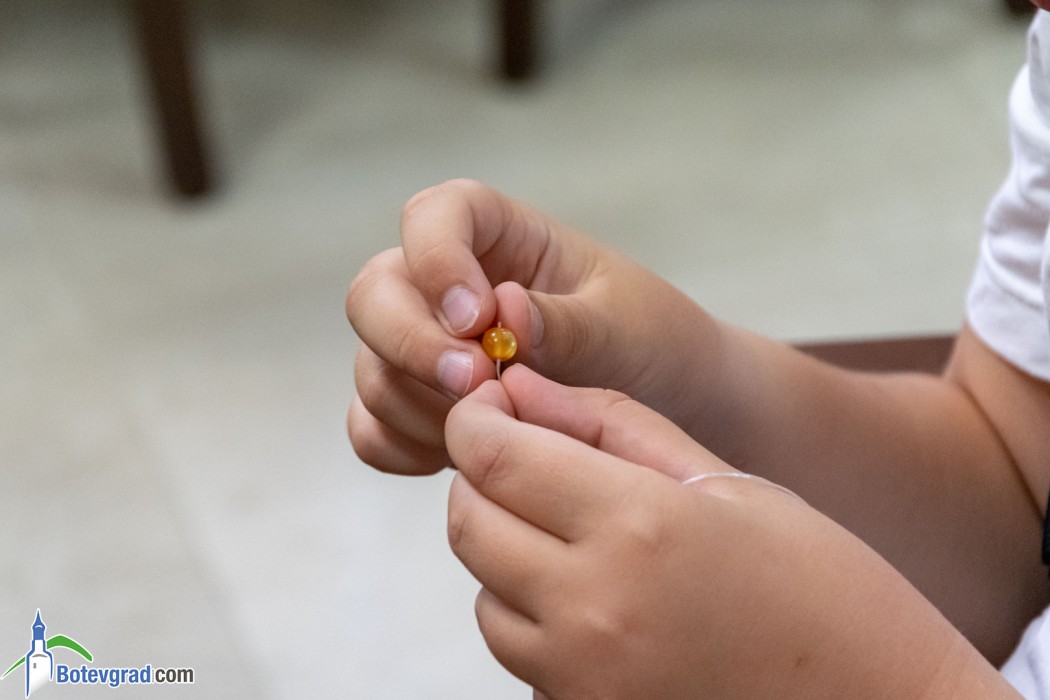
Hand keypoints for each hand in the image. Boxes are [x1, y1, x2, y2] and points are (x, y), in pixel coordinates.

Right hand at [346, 179, 716, 474]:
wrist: (670, 410)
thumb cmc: (654, 346)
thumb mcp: (627, 328)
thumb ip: (567, 324)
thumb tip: (504, 309)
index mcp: (503, 237)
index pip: (435, 215)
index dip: (436, 259)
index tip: (477, 317)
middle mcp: (449, 287)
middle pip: (376, 293)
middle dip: (411, 344)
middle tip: (475, 387)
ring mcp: (428, 349)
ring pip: (371, 365)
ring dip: (414, 404)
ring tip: (492, 430)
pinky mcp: (422, 408)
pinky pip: (371, 425)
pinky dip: (399, 444)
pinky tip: (460, 460)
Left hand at [445, 366, 1012, 698]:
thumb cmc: (823, 584)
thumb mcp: (727, 479)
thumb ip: (610, 424)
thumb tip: (522, 387)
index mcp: (638, 525)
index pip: (491, 456)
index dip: (475, 419)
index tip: (489, 404)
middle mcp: (593, 608)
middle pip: (468, 523)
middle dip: (483, 478)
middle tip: (530, 459)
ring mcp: (582, 678)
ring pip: (483, 593)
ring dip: (505, 552)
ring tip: (578, 536)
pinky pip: (519, 653)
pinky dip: (533, 615)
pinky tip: (598, 599)